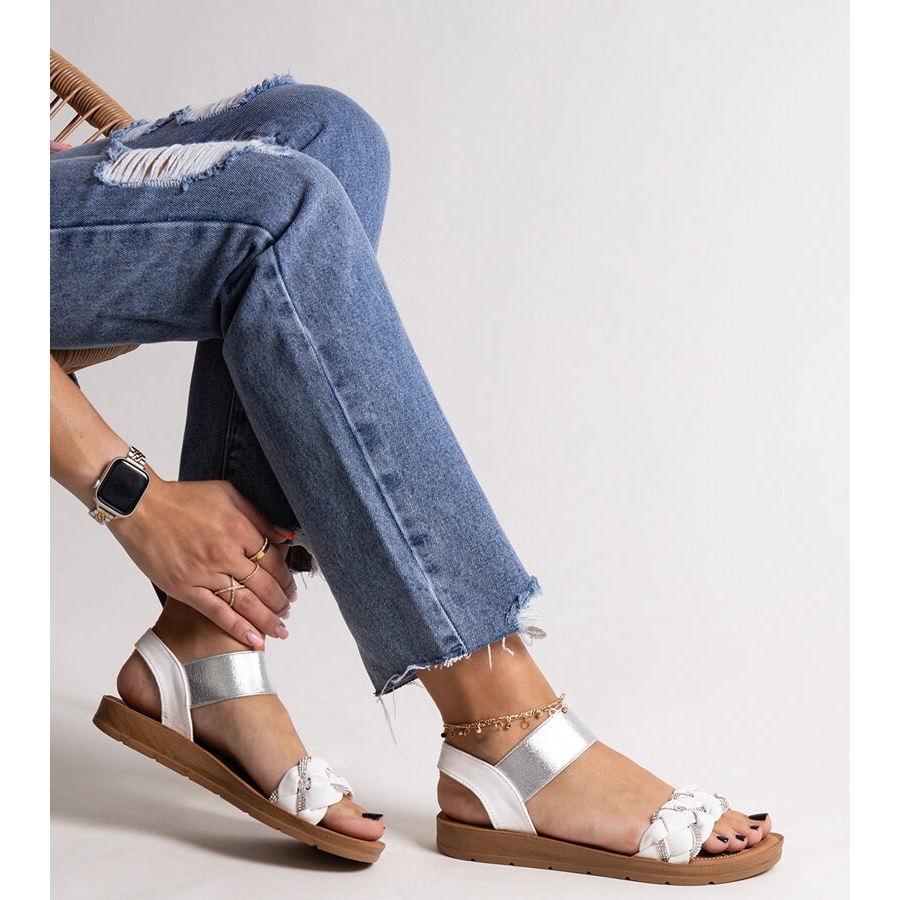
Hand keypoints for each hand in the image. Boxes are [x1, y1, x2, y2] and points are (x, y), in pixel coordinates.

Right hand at [110, 476, 297, 646]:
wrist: (140, 507)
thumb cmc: (182, 498)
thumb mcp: (228, 494)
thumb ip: (259, 517)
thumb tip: (286, 536)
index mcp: (238, 529)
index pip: (274, 561)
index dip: (286, 579)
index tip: (291, 588)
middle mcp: (225, 553)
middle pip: (264, 585)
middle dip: (281, 602)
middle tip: (287, 610)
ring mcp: (205, 573)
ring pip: (246, 603)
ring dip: (267, 619)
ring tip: (280, 629)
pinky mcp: (184, 589)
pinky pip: (218, 613)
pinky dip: (239, 629)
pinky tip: (255, 641)